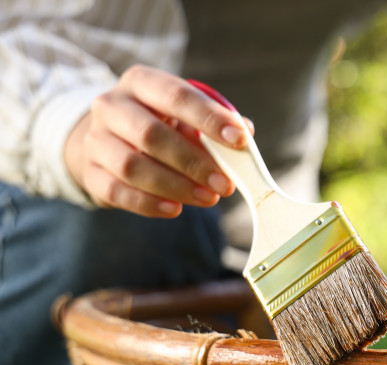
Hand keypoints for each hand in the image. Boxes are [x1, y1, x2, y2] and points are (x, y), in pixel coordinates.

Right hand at [64, 65, 247, 217]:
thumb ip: (215, 122)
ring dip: (176, 186)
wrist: (106, 140)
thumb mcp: (184, 114)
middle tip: (226, 184)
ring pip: (132, 166)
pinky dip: (148, 204)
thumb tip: (246, 134)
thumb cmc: (160, 124)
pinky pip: (117, 192)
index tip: (240, 139)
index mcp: (141, 82)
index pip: (176, 95)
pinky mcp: (90, 173)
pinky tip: (175, 209)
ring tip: (208, 198)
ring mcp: (96, 140)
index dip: (209, 117)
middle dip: (194, 162)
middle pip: (151, 134)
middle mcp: (111, 106)